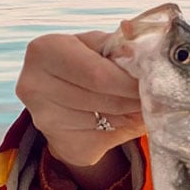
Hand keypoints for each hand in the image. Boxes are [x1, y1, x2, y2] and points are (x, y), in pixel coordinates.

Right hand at [16, 30, 145, 181]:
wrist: (65, 100)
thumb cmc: (86, 64)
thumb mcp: (99, 46)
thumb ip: (120, 47)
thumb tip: (145, 53)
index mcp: (45, 50)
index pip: (99, 74)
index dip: (130, 82)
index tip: (153, 83)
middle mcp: (35, 85)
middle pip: (105, 98)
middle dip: (136, 98)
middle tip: (154, 97)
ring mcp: (44, 119)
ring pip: (108, 119)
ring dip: (132, 113)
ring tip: (138, 105)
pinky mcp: (61, 143)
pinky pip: (106, 139)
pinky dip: (123, 130)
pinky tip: (122, 119)